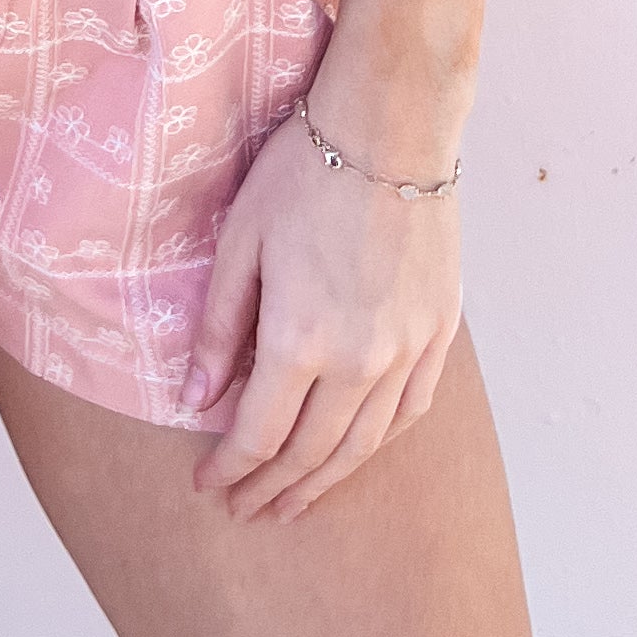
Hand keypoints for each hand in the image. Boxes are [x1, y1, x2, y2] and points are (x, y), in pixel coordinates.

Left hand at [184, 96, 462, 524]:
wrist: (393, 126)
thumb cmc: (305, 172)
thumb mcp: (240, 243)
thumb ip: (221, 330)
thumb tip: (196, 399)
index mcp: (302, 338)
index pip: (257, 434)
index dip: (229, 469)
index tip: (207, 485)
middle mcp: (360, 360)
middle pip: (310, 453)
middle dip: (271, 489)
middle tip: (245, 510)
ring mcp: (407, 349)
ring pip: (364, 444)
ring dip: (325, 481)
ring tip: (295, 503)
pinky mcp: (439, 331)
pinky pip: (411, 410)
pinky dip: (379, 442)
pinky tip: (357, 453)